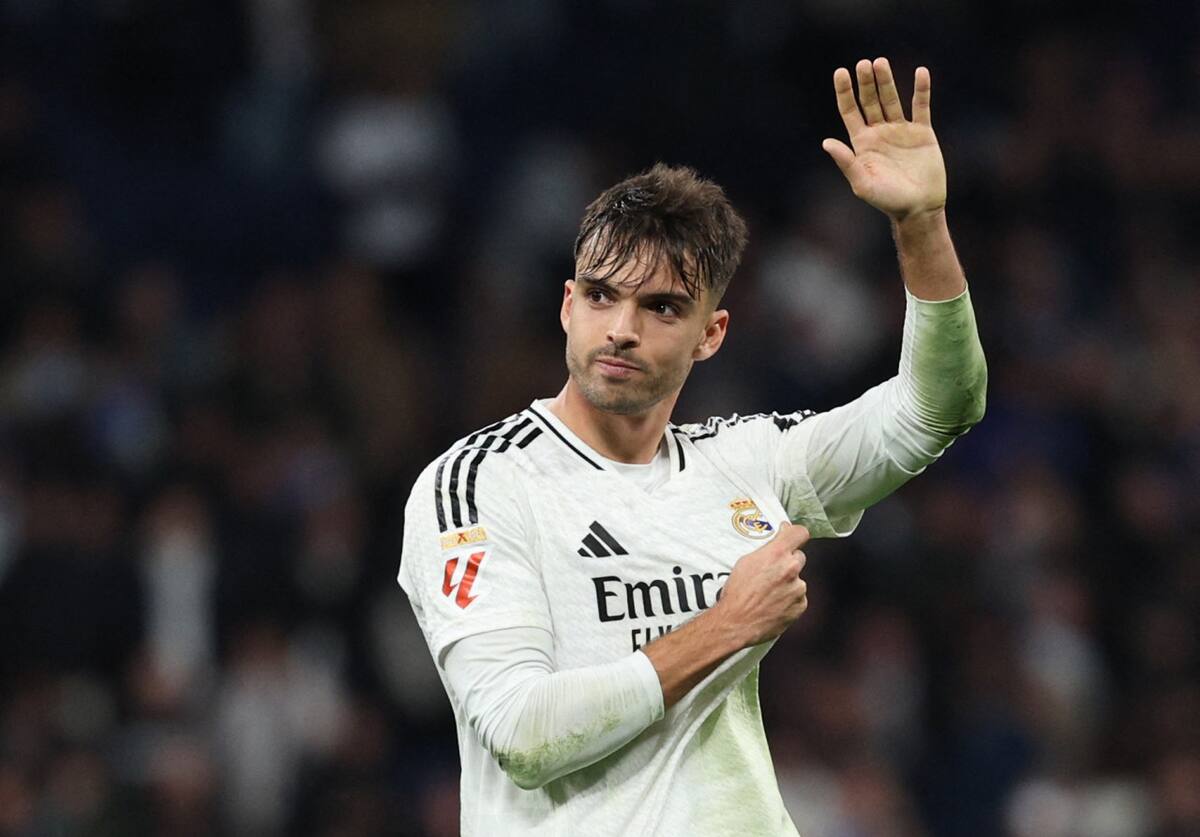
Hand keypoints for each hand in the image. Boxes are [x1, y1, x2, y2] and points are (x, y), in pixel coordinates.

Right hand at [715, 523, 810, 647]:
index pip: (799, 533)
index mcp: (776, 554)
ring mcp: (798, 588)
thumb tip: (777, 540)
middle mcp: (791, 569)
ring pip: (798, 580)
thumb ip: (767, 549)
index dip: (795, 534)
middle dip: (787, 563)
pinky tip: (774, 603)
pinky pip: (798, 597)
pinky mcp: (800, 605)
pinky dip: (789, 600)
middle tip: (772, 573)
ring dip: (787, 584)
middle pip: (798, 557)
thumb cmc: (737, 594)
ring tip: (768, 593)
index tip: (792, 536)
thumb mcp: (745, 562)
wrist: (737, 622)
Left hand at [822, 58, 946, 221]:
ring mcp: (901, 130)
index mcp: (862, 143)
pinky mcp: (922, 132)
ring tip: (880, 63)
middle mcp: (879, 132)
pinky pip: (921, 106)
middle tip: (863, 64)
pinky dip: (921, 90)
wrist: (918, 208)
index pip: (850, 111)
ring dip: (886, 81)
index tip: (841, 72)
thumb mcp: (862, 183)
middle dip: (865, 82)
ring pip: (892, 99)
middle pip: (870, 101)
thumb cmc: (887, 200)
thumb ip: (846, 162)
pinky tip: (921, 72)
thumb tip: (826, 142)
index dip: (845, 92)